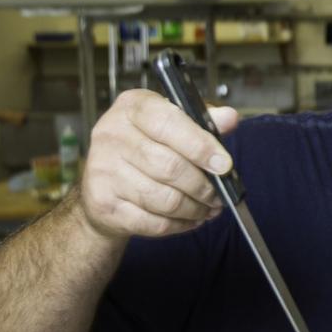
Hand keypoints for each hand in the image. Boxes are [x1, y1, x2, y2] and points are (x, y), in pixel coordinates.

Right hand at [75, 89, 237, 240]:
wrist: (103, 184)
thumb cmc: (144, 148)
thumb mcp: (173, 124)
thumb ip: (201, 122)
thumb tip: (229, 118)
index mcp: (132, 108)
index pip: (169, 123)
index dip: (201, 146)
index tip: (224, 165)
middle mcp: (111, 135)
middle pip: (169, 166)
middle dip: (203, 186)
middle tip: (220, 194)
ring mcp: (103, 171)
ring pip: (164, 199)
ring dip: (194, 208)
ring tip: (208, 207)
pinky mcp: (103, 204)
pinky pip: (152, 222)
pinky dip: (179, 224)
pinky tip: (190, 218)